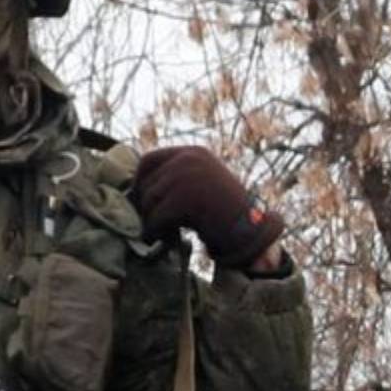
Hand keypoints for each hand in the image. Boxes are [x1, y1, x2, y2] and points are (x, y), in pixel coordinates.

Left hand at [129, 144, 282, 273]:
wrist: (251, 231)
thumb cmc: (229, 214)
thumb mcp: (204, 184)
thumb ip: (178, 179)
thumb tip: (139, 189)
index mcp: (194, 153)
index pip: (149, 159)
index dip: (139, 181)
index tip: (140, 200)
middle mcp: (188, 159)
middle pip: (147, 182)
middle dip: (147, 206)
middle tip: (155, 224)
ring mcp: (186, 176)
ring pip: (149, 201)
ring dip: (153, 221)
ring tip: (165, 233)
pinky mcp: (184, 198)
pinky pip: (156, 217)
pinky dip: (157, 231)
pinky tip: (168, 238)